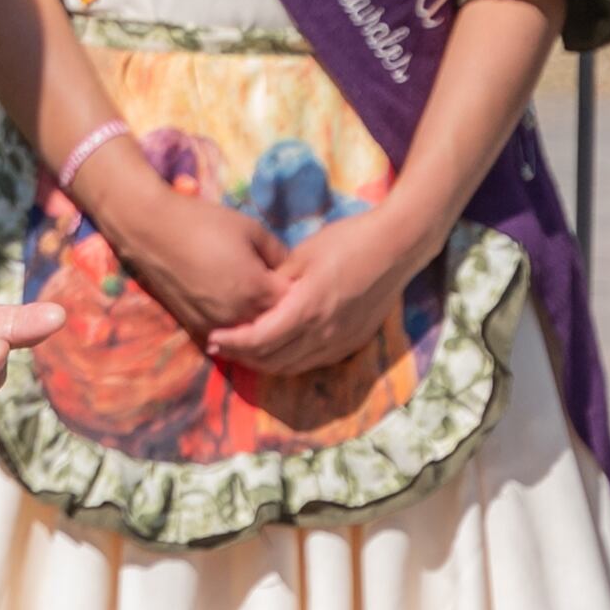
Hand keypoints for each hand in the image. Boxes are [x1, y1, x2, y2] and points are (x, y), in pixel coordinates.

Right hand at [99, 181, 289, 335]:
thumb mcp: (250, 229)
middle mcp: (240, 315)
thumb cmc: (203, 222)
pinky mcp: (196, 326)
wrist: (151, 229)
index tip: (301, 282)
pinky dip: (237, 332)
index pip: (295, 303)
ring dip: (260, 326)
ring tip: (264, 309)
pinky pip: (227, 338)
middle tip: (286, 298)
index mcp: (257, 290)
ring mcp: (217, 324)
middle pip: (275, 326)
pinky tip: (240, 318)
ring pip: (251, 338)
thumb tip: (292, 270)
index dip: (301, 292)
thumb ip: (278, 253)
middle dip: (283, 314)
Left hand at [207, 213, 421, 375]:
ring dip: (267, 363)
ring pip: (295, 366)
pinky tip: (279, 350)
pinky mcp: (354, 342)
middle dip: (244, 357)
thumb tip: (253, 297)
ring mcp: (342, 341)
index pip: (260, 340)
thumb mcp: (302, 255)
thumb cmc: (346, 242)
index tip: (214, 338)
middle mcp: (324, 333)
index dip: (234, 343)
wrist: (395, 248)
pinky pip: (316, 362)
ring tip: (245, 352)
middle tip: (222, 347)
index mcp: (307, 309)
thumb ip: (276, 282)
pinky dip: (292, 361)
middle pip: (275, 360)